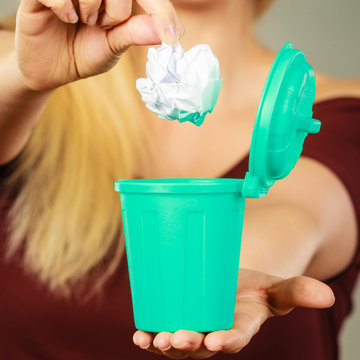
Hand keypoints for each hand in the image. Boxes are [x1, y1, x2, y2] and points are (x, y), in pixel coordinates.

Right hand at [15, 0, 180, 90]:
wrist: (50, 70)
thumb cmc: (83, 55)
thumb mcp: (112, 47)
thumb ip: (135, 33)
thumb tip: (172, 31)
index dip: (161, 10)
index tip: (172, 37)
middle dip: (116, 10)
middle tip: (101, 25)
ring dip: (90, 9)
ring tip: (82, 22)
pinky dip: (65, 7)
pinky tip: (64, 18)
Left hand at [133, 269, 334, 358]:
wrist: (232, 282)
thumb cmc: (255, 288)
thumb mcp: (276, 286)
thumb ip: (297, 290)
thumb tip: (327, 295)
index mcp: (240, 326)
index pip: (235, 338)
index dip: (227, 340)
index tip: (217, 339)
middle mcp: (215, 332)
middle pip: (202, 346)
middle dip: (190, 345)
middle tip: (178, 339)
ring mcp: (195, 328)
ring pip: (179, 345)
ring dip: (165, 345)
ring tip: (153, 340)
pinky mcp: (178, 319)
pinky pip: (163, 332)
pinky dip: (150, 336)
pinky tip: (141, 334)